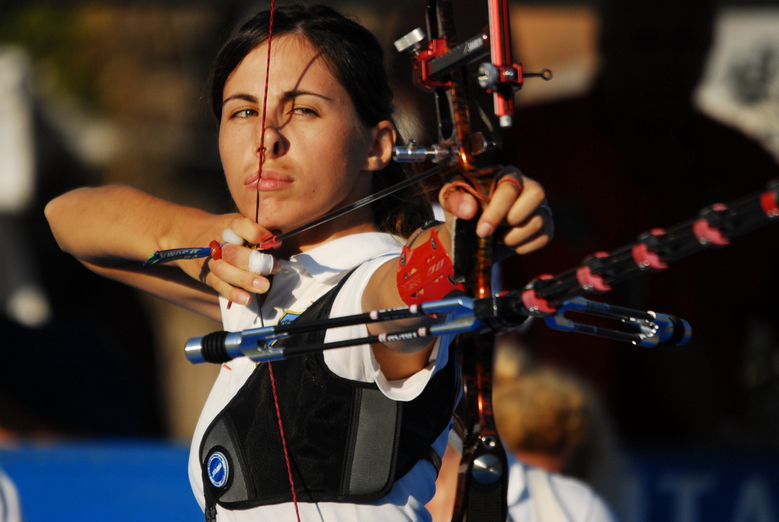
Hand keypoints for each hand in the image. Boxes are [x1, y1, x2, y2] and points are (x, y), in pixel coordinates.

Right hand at [200, 216, 280, 304]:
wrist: (192, 237)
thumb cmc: (226, 233)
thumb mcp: (239, 225)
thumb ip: (257, 232)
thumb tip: (276, 242)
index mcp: (229, 225)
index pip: (240, 225)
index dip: (257, 234)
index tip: (273, 242)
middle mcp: (218, 243)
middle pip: (232, 252)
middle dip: (254, 262)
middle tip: (273, 267)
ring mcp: (211, 261)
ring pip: (224, 270)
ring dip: (245, 279)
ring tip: (264, 286)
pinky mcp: (208, 277)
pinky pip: (220, 286)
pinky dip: (233, 293)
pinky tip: (247, 298)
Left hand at [438, 166, 552, 254]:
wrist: (470, 236)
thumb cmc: (463, 212)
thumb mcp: (450, 202)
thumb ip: (454, 200)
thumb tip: (469, 209)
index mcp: (505, 174)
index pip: (510, 187)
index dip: (496, 211)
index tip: (482, 230)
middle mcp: (527, 186)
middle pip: (536, 194)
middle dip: (511, 220)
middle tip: (491, 232)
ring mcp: (540, 206)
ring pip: (538, 221)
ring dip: (513, 237)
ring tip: (498, 237)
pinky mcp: (546, 226)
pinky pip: (544, 238)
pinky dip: (523, 247)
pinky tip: (509, 242)